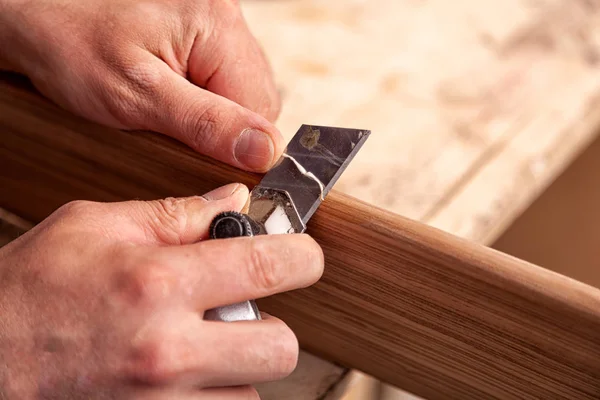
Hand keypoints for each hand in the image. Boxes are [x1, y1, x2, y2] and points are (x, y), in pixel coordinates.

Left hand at [0, 0, 283, 171]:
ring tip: (167, 105)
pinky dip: (203, 97)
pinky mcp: (205, 31)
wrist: (41, 17)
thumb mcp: (138, 97)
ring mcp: (217, 22)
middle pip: (256, 101)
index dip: (233, 142)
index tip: (195, 149)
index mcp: (218, 27)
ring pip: (242, 93)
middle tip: (172, 124)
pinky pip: (224, 79)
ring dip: (212, 112)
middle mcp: (226, 18)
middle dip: (220, 126)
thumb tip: (265, 151)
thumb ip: (207, 125)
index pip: (261, 110)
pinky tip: (172, 93)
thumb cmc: (74, 46)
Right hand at [0, 183, 323, 398]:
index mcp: (157, 282)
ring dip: (238, 365)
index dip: (303, 256)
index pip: (268, 265)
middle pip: (281, 347)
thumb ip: (175, 214)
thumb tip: (234, 200)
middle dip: (274, 325)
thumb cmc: (30, 289)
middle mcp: (166, 349)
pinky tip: (182, 373)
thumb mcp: (95, 227)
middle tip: (247, 310)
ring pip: (252, 389)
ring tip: (198, 344)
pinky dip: (214, 393)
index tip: (303, 255)